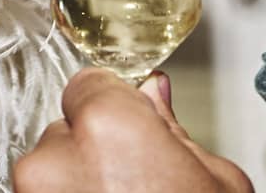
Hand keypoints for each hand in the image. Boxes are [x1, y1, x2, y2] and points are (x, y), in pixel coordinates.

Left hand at [14, 69, 251, 192]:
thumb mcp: (214, 180)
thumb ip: (172, 128)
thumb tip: (154, 95)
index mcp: (106, 126)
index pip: (90, 83)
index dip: (116, 105)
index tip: (130, 122)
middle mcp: (56, 157)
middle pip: (68, 130)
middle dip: (96, 151)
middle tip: (136, 183)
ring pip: (51, 171)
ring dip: (78, 186)